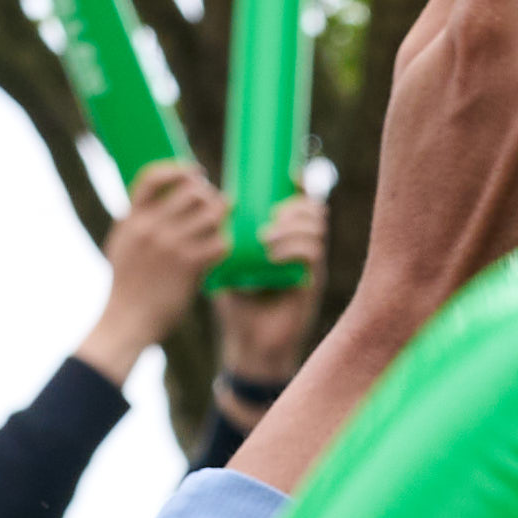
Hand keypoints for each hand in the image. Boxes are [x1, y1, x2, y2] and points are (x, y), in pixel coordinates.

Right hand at [83, 153, 234, 377]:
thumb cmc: (126, 285)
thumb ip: (138, 221)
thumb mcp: (122, 244)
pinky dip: (223, 244)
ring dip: (221, 218)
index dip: (179, 169)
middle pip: (193, 191)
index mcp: (132, 219)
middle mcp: (151, 227)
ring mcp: (171, 245)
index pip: (154, 177)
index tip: (196, 172)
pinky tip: (219, 251)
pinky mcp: (189, 266)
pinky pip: (220, 242)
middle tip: (214, 206)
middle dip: (209, 195)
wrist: (126, 320)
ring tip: (219, 228)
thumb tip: (159, 199)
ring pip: (212, 214)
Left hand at [210, 176, 334, 394]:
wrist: (250, 344)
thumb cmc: (237, 303)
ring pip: (317, 227)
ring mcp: (311, 264)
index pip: (300, 201)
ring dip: (291, 225)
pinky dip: (293, 246)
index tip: (288, 173)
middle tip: (271, 215)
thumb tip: (201, 203)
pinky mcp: (312, 281)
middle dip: (295, 204)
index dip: (299, 184)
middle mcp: (302, 246)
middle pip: (314, 208)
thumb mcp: (226, 262)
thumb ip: (222, 236)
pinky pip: (314, 252)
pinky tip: (272, 253)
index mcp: (286, 237)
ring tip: (266, 237)